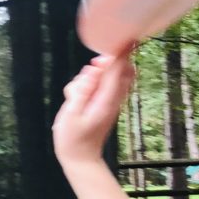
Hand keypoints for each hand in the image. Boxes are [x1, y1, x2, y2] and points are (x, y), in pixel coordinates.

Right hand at [53, 53, 135, 167]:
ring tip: (77, 95)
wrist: (81, 160)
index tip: (127, 38)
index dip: (122, 53)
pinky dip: (90, 85)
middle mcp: (113, 99)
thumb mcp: (71, 113)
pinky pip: (102, 86)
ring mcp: (111, 102)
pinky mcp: (105, 105)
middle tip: (90, 71)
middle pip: (121, 70)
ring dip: (92, 76)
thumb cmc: (73, 139)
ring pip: (108, 77)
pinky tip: (78, 98)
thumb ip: (82, 90)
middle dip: (106, 63)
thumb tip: (94, 70)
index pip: (119, 70)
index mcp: (106, 100)